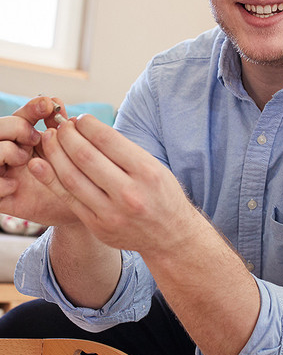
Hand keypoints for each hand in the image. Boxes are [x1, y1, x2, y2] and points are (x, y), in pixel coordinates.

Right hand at [0, 96, 79, 224]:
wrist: (83, 209)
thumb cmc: (77, 178)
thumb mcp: (70, 152)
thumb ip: (62, 128)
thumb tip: (55, 102)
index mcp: (27, 141)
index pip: (21, 116)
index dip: (31, 108)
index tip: (49, 106)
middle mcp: (10, 154)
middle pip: (0, 127)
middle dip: (16, 127)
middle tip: (36, 137)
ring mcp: (3, 174)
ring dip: (5, 151)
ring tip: (26, 160)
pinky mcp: (0, 197)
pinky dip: (0, 182)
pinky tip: (15, 186)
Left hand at [28, 113, 200, 254]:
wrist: (170, 235)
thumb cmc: (162, 195)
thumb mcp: (155, 168)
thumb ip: (125, 152)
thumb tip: (90, 129)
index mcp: (147, 172)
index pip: (108, 140)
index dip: (88, 125)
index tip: (80, 119)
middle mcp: (129, 193)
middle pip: (86, 157)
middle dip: (67, 136)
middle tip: (61, 125)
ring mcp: (112, 212)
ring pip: (72, 177)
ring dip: (55, 153)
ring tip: (49, 138)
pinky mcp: (98, 226)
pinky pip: (68, 198)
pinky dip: (50, 179)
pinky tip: (39, 163)